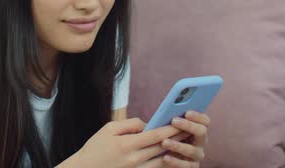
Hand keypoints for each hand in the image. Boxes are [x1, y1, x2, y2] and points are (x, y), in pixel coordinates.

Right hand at [61, 118, 180, 167]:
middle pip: (162, 147)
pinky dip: (166, 162)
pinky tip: (172, 155)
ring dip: (175, 151)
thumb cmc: (95, 148)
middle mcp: (134, 159)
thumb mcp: (109, 129)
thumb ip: (130, 124)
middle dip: (177, 138)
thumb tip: (147, 124)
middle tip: (189, 130)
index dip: (171, 128)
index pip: (156, 135)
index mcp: (127, 144)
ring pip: (162, 161)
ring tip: (185, 142)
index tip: (181, 122)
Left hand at [159, 111, 209, 166]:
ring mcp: (197, 155)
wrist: (160, 157)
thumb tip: (162, 112)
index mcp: (197, 129)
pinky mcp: (192, 167)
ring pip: (192, 150)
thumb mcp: (168, 128)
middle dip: (189, 125)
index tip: (187, 112)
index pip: (205, 120)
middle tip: (174, 121)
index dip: (198, 116)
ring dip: (178, 145)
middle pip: (202, 132)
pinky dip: (175, 161)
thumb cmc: (165, 137)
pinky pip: (186, 165)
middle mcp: (200, 142)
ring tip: (164, 142)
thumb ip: (169, 120)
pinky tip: (165, 157)